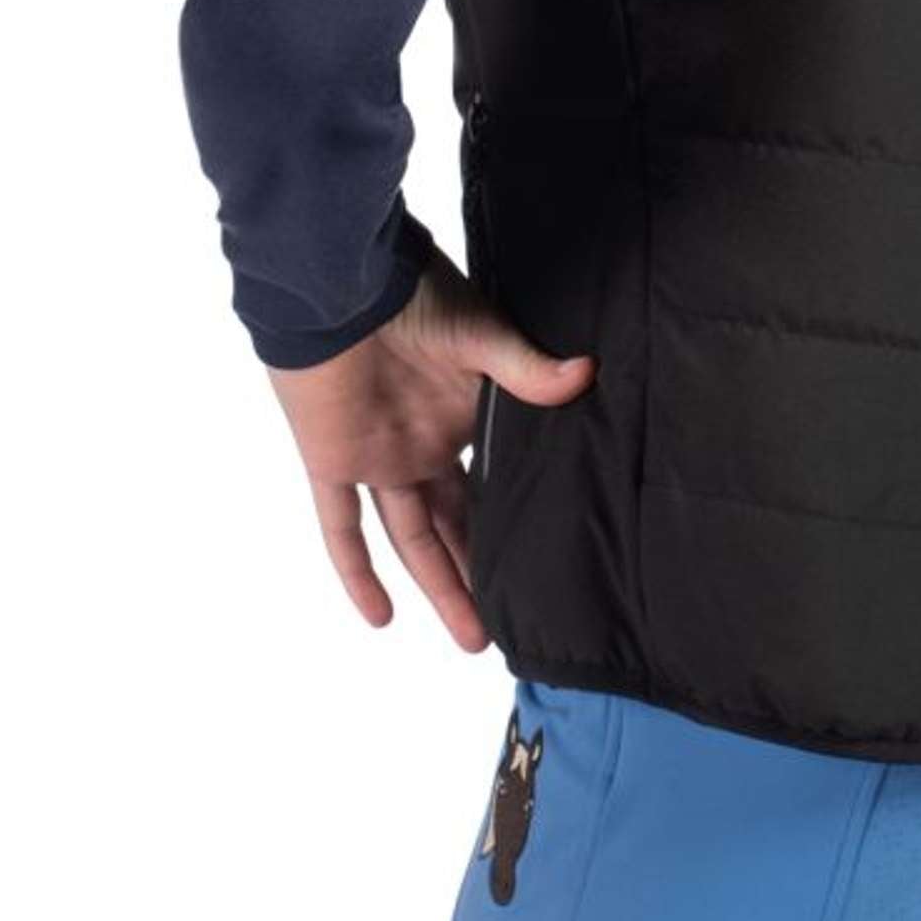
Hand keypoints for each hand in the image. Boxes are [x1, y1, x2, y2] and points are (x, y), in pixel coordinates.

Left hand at [264, 252, 594, 649]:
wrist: (335, 281)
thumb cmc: (411, 293)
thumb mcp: (479, 334)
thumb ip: (526, 367)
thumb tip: (586, 375)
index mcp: (463, 413)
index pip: (494, 480)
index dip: (516, 521)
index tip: (550, 561)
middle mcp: (425, 443)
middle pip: (456, 524)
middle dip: (481, 573)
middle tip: (509, 628)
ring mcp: (381, 457)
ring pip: (412, 538)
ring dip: (441, 585)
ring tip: (472, 638)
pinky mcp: (334, 460)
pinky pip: (341, 529)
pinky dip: (356, 572)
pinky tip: (380, 618)